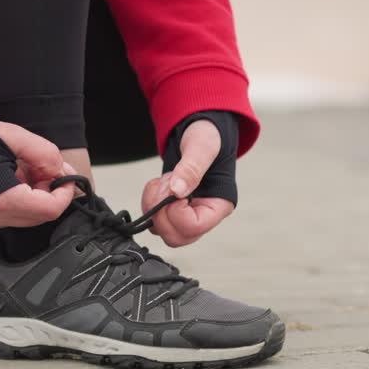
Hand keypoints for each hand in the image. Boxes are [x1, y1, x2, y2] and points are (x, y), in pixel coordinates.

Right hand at [0, 118, 76, 232]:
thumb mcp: (14, 137)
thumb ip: (46, 155)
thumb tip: (64, 174)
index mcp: (0, 201)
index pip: (50, 210)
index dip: (65, 193)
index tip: (67, 177)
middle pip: (39, 216)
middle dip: (49, 192)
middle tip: (43, 166)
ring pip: (25, 217)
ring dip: (34, 195)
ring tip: (22, 168)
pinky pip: (8, 216)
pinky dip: (18, 199)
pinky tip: (9, 178)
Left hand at [142, 119, 234, 246]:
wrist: (198, 131)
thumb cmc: (207, 136)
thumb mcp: (202, 145)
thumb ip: (191, 167)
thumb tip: (177, 192)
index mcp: (219, 205)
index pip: (194, 227)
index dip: (176, 212)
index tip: (174, 188)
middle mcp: (204, 215)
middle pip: (177, 237)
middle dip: (161, 212)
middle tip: (165, 185)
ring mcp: (188, 215)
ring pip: (163, 231)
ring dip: (154, 205)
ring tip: (165, 180)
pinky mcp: (174, 211)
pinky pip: (154, 221)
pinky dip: (149, 202)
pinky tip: (160, 183)